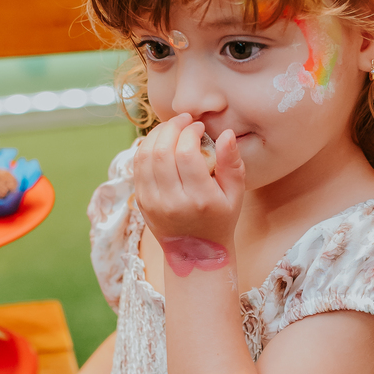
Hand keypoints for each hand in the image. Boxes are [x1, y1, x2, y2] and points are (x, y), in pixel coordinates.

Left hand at [133, 113, 244, 258]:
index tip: (199, 127)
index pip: (187, 155)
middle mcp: (173, 203)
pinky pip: (137, 167)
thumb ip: (233, 163)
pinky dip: (146, 148)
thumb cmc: (219, 220)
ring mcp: (153, 203)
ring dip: (157, 134)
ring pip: (145, 156)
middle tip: (183, 121)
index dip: (191, 133)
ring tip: (170, 127)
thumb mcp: (235, 195)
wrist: (195, 253)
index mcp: (200, 200)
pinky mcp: (141, 202)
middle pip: (163, 152)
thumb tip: (225, 133)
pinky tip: (159, 142)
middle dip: (172, 128)